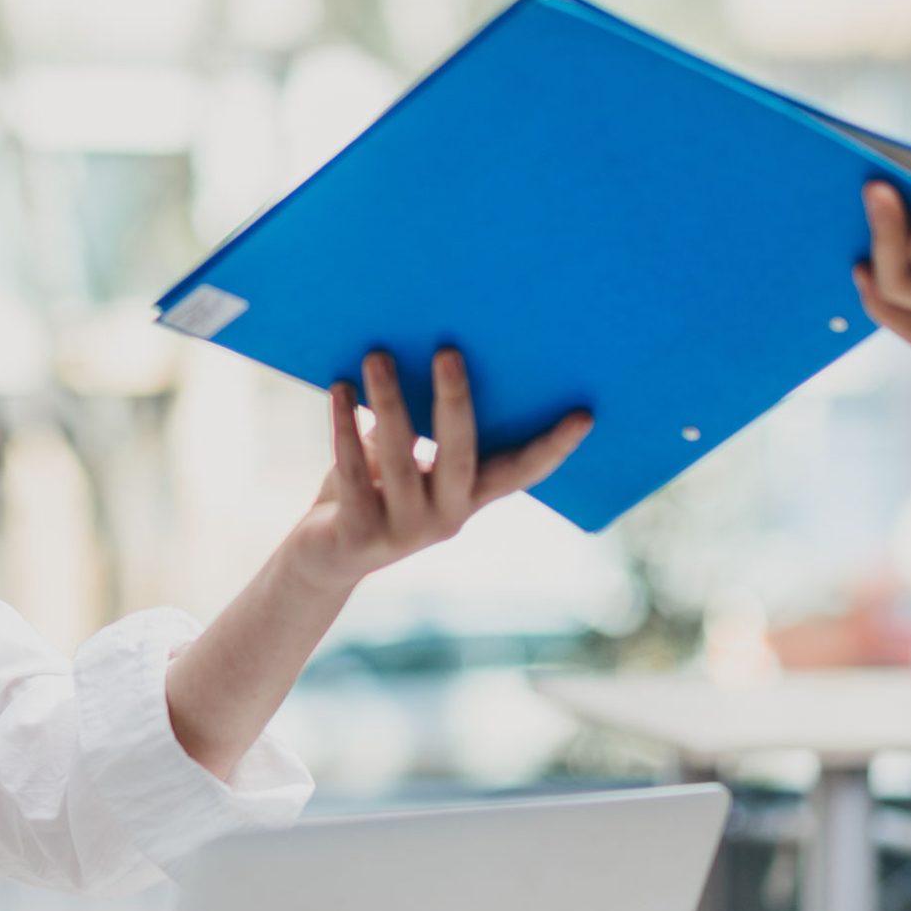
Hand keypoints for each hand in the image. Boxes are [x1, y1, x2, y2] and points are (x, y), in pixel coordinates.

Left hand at [287, 349, 591, 594]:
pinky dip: (345, 427)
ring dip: (390, 400)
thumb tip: (429, 358)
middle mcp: (446, 518)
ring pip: (402, 458)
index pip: (520, 473)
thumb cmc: (370, 493)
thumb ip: (417, 428)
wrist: (325, 560)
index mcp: (467, 497)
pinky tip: (341, 388)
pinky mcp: (361, 535)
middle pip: (460, 455)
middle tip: (448, 349)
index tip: (584, 415)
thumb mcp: (402, 461)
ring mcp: (405, 531)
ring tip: (377, 354)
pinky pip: (355, 473)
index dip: (552, 448)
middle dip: (455, 400)